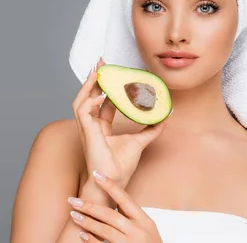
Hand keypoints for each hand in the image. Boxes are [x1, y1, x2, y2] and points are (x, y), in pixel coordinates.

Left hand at [68, 170, 162, 241]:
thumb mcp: (146, 227)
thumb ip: (131, 215)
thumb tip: (114, 197)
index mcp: (144, 220)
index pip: (125, 198)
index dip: (110, 185)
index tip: (96, 174)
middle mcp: (138, 231)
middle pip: (110, 215)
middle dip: (90, 206)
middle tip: (73, 200)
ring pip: (105, 230)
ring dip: (87, 222)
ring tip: (74, 215)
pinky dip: (92, 240)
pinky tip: (82, 234)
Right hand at [72, 57, 164, 189]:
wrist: (114, 182)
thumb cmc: (120, 167)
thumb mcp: (140, 142)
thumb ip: (151, 129)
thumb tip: (166, 115)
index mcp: (101, 127)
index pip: (102, 101)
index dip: (107, 86)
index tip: (113, 72)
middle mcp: (91, 125)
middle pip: (89, 96)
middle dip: (94, 78)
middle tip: (101, 62)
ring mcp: (86, 128)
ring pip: (80, 101)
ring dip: (87, 85)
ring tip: (97, 72)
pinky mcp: (86, 133)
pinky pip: (82, 112)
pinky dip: (89, 102)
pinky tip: (100, 96)